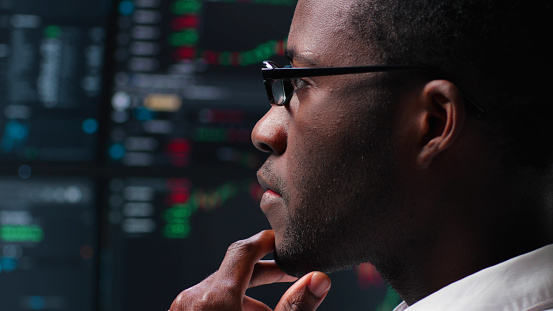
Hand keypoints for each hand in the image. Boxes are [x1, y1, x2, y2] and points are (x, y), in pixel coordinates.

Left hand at [169, 230, 330, 310]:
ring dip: (246, 292)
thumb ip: (296, 307)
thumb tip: (319, 279)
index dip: (266, 241)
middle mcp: (194, 299)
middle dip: (264, 270)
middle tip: (289, 273)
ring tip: (270, 308)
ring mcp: (182, 310)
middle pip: (233, 268)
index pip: (245, 250)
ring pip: (219, 287)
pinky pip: (205, 302)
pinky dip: (227, 304)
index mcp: (217, 298)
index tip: (282, 239)